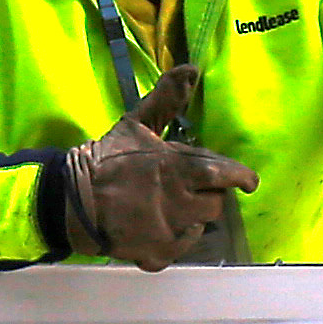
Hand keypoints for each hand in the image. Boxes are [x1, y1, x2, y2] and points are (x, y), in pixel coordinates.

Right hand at [60, 61, 258, 270]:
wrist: (74, 200)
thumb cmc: (107, 160)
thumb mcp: (137, 124)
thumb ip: (167, 99)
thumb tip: (192, 69)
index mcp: (180, 168)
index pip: (225, 174)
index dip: (241, 177)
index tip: (248, 181)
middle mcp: (181, 202)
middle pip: (216, 202)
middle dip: (209, 193)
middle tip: (193, 187)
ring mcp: (170, 231)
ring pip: (200, 225)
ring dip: (194, 215)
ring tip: (177, 206)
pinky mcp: (157, 254)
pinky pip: (181, 248)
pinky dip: (176, 238)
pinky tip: (162, 227)